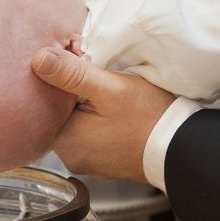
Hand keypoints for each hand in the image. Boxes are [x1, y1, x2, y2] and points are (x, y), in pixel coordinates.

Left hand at [32, 48, 174, 182]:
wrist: (180, 149)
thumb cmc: (149, 119)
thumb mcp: (110, 89)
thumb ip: (72, 74)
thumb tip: (39, 59)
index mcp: (64, 140)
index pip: (44, 103)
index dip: (57, 79)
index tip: (75, 63)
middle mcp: (70, 156)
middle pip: (59, 113)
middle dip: (72, 91)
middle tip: (95, 72)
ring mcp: (86, 161)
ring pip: (75, 122)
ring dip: (85, 105)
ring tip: (105, 89)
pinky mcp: (101, 161)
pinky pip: (90, 134)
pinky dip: (96, 119)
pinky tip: (112, 109)